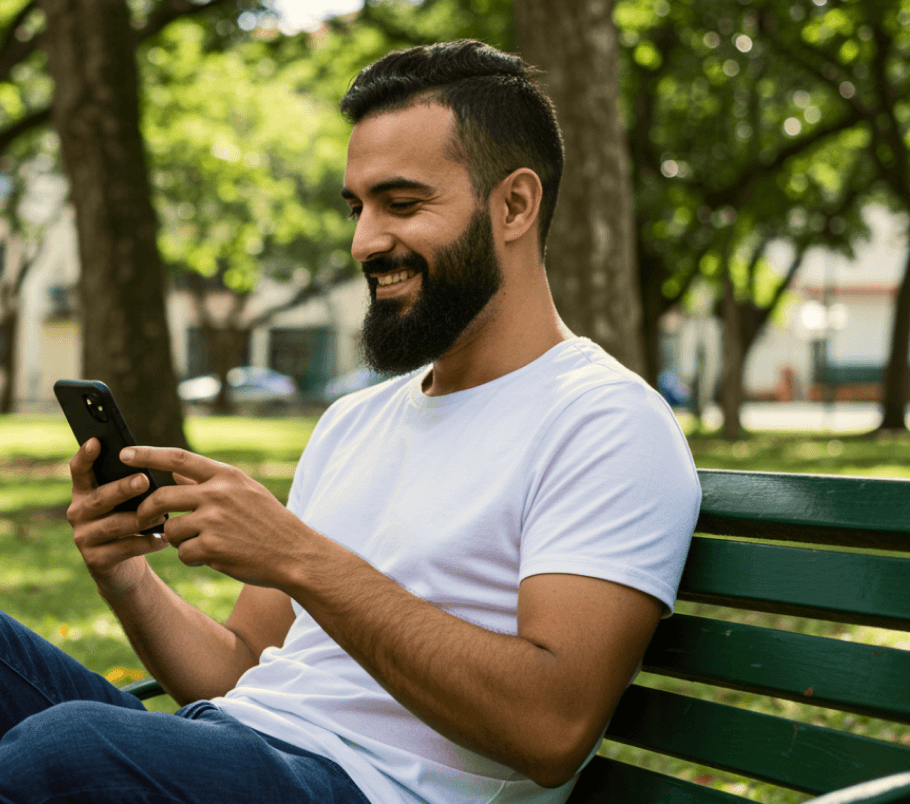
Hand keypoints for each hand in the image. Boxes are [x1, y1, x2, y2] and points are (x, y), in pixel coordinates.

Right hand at [67, 438, 168, 595]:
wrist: (125, 566)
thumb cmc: (132, 523)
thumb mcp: (130, 501)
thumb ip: (135, 483)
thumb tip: (161, 463)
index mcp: (85, 492)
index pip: (79, 470)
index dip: (85, 456)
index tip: (96, 441)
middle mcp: (78, 512)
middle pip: (100, 497)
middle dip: (122, 488)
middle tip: (144, 480)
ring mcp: (83, 537)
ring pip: (114, 524)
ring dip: (141, 518)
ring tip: (164, 515)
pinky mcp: (95, 560)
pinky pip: (124, 548)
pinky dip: (147, 542)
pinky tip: (164, 538)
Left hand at [125, 447, 307, 587]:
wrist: (294, 554)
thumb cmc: (268, 523)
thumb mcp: (245, 492)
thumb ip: (210, 483)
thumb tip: (174, 474)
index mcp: (226, 477)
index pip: (178, 459)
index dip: (147, 455)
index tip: (125, 453)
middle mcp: (218, 494)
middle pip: (161, 496)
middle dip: (146, 510)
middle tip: (144, 519)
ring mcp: (214, 521)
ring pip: (170, 529)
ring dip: (176, 540)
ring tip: (199, 543)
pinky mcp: (211, 547)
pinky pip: (182, 553)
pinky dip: (192, 558)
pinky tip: (213, 557)